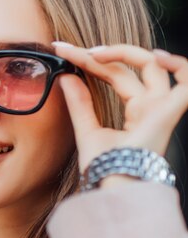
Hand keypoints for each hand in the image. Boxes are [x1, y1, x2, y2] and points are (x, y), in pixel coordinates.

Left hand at [51, 42, 187, 176]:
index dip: (89, 60)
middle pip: (128, 68)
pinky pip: (187, 83)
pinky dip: (179, 65)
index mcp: (135, 111)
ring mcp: (161, 108)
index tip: (62, 51)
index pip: (115, 74)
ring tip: (94, 53)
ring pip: (152, 66)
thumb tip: (65, 75)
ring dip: (124, 52)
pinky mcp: (169, 112)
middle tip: (67, 49)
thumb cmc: (104, 168)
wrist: (112, 187)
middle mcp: (150, 106)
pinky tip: (154, 55)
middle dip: (96, 54)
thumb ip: (79, 103)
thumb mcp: (86, 130)